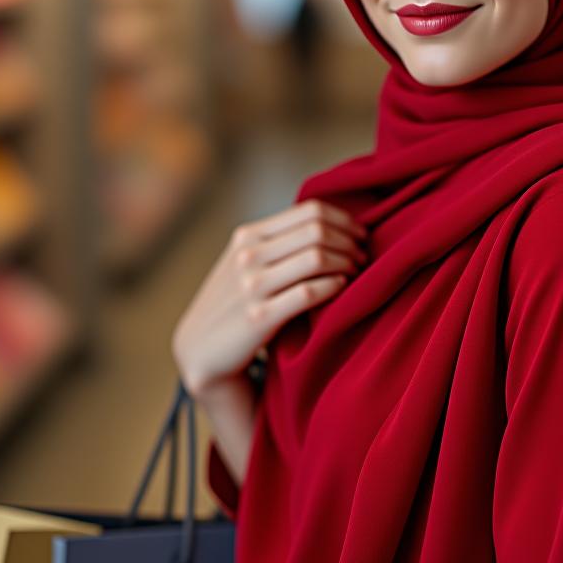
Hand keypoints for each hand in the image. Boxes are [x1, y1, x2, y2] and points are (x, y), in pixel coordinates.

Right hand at [172, 199, 368, 398]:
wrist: (199, 351)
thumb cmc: (234, 303)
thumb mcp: (245, 263)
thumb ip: (276, 241)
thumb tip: (329, 223)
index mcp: (248, 235)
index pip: (310, 211)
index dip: (344, 220)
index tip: (360, 234)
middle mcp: (248, 255)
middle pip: (317, 231)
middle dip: (350, 242)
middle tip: (363, 256)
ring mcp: (251, 286)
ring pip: (317, 257)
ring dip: (346, 262)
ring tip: (356, 272)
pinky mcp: (259, 317)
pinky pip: (309, 292)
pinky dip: (334, 286)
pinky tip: (343, 288)